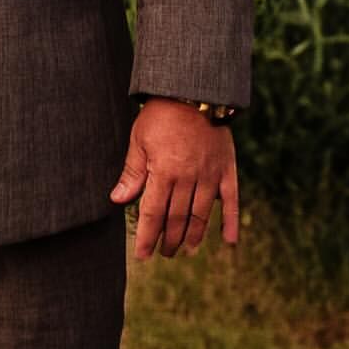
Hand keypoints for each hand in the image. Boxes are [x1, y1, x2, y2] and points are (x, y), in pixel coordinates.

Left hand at [110, 99, 240, 258]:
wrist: (193, 92)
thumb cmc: (160, 115)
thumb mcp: (139, 140)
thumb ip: (132, 173)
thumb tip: (117, 200)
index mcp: (164, 172)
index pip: (153, 213)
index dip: (147, 236)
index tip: (142, 255)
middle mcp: (188, 179)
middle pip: (178, 219)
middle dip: (170, 239)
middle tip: (165, 252)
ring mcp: (210, 176)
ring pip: (202, 216)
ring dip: (195, 237)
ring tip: (187, 250)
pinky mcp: (227, 171)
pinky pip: (231, 202)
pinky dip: (230, 223)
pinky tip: (229, 241)